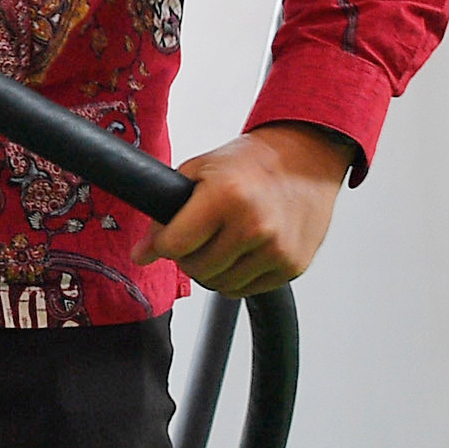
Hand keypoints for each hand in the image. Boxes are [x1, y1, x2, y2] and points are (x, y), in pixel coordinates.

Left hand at [135, 122, 348, 296]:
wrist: (307, 157)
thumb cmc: (252, 162)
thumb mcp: (200, 170)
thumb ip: (165, 212)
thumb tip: (142, 253)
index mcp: (226, 195)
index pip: (174, 245)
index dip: (162, 244)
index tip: (165, 240)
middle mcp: (253, 225)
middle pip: (196, 269)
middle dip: (188, 256)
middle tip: (198, 236)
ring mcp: (276, 249)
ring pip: (219, 285)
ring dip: (213, 270)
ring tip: (221, 242)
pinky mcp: (292, 266)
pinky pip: (246, 290)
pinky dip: (237, 276)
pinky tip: (244, 250)